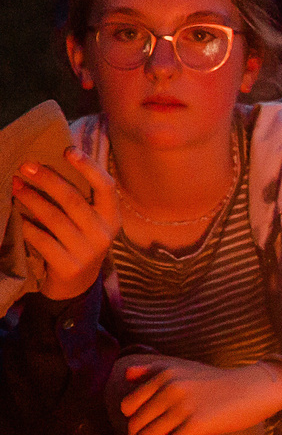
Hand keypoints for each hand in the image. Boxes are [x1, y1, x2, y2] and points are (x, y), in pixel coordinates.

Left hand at [12, 147, 118, 300]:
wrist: (77, 283)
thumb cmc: (79, 241)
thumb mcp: (90, 221)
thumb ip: (82, 199)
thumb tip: (51, 165)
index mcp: (112, 217)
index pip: (105, 187)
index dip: (88, 167)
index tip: (68, 150)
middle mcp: (104, 234)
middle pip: (73, 199)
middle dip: (47, 179)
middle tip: (26, 166)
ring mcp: (87, 251)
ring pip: (54, 218)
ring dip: (31, 199)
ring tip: (16, 186)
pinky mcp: (68, 266)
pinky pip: (42, 240)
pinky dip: (27, 226)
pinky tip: (18, 217)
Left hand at [119, 357, 281, 434]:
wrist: (255, 388)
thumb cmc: (221, 382)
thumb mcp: (185, 368)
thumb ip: (155, 370)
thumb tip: (126, 375)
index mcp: (164, 375)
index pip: (129, 405)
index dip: (129, 426)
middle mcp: (169, 388)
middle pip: (136, 425)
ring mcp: (182, 407)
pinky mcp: (196, 424)